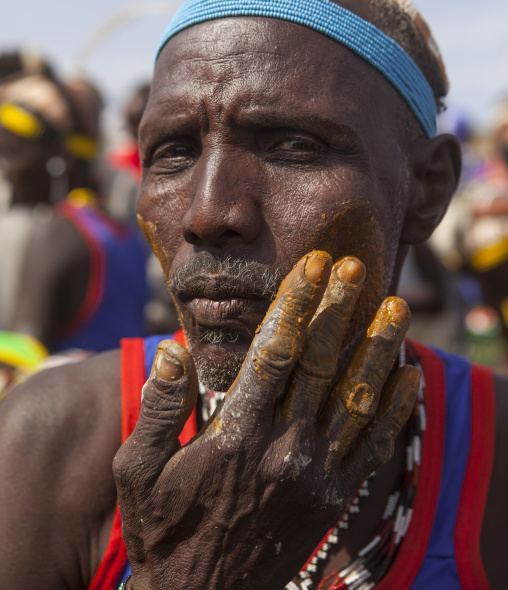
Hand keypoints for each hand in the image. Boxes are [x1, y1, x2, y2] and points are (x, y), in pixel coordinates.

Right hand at [113, 251, 419, 589]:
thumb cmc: (164, 530)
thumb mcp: (136, 471)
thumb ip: (156, 408)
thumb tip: (174, 349)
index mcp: (236, 435)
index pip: (275, 353)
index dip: (295, 304)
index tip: (312, 265)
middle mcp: (284, 449)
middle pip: (321, 364)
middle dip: (338, 310)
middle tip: (354, 267)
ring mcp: (317, 475)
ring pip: (357, 398)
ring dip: (378, 348)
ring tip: (397, 306)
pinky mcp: (336, 498)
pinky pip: (375, 446)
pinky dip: (396, 408)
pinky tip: (408, 373)